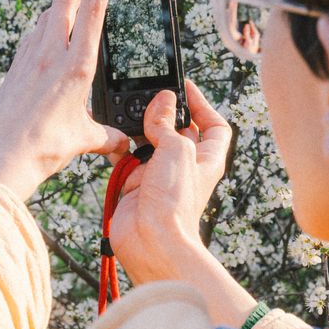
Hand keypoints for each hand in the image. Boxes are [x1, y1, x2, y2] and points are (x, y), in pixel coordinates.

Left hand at [0, 0, 130, 200]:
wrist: (0, 157)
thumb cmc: (42, 148)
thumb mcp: (84, 139)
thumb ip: (107, 136)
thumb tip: (122, 140)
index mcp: (75, 66)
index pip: (92, 9)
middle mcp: (51, 54)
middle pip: (66, 1)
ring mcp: (30, 58)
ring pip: (48, 14)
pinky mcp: (16, 68)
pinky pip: (33, 34)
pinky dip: (46, 24)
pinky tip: (48, 31)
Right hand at [109, 78, 232, 284]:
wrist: (151, 241)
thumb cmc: (175, 203)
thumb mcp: (178, 150)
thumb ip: (167, 123)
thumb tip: (163, 100)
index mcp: (206, 158)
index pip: (213, 125)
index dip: (202, 104)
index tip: (185, 87)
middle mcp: (184, 165)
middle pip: (177, 129)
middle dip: (163, 112)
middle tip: (149, 96)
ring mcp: (158, 174)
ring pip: (148, 140)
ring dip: (138, 127)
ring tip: (130, 114)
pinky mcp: (134, 183)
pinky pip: (126, 156)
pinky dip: (119, 145)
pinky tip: (115, 137)